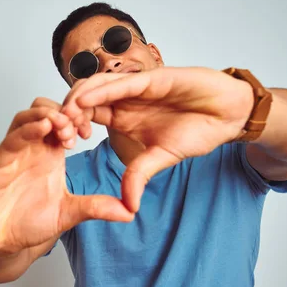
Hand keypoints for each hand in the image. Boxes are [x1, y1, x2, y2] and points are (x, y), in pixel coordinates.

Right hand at [0, 98, 133, 255]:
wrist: (2, 243)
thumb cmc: (29, 224)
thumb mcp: (70, 213)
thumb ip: (96, 207)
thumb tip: (130, 212)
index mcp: (50, 155)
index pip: (64, 122)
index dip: (78, 119)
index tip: (89, 133)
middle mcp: (32, 149)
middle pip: (45, 110)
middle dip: (63, 112)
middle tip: (77, 128)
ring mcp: (13, 154)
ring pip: (26, 117)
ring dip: (46, 115)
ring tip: (62, 126)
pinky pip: (10, 139)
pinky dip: (26, 130)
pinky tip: (42, 129)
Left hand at [61, 66, 253, 211]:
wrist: (228, 115)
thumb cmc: (197, 130)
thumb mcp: (161, 158)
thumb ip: (139, 175)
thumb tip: (128, 207)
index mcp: (121, 115)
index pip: (86, 116)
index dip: (71, 127)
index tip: (62, 145)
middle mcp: (124, 98)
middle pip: (84, 99)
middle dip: (67, 113)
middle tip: (58, 132)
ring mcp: (136, 87)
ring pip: (96, 86)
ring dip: (78, 100)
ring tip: (66, 118)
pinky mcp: (152, 79)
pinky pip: (121, 83)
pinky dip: (101, 91)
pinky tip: (85, 101)